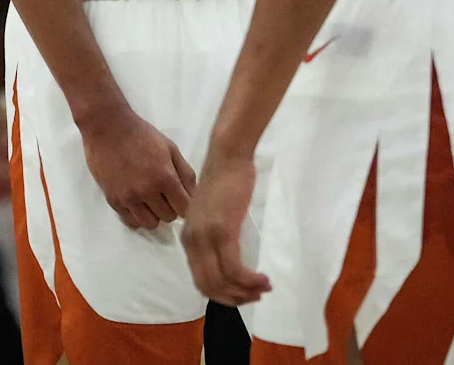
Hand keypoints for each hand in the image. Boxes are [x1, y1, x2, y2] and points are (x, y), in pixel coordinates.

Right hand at [80, 108, 195, 230]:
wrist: (109, 129)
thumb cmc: (142, 135)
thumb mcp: (170, 148)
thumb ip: (185, 172)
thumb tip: (194, 195)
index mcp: (164, 177)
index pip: (184, 208)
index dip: (186, 204)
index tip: (182, 197)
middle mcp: (147, 192)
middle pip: (169, 217)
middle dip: (171, 207)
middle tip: (166, 193)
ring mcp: (129, 198)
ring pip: (151, 224)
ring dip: (155, 214)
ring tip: (152, 198)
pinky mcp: (114, 201)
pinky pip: (132, 222)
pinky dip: (139, 215)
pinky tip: (138, 201)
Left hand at [182, 146, 269, 306]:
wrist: (228, 154)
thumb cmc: (225, 179)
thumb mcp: (212, 213)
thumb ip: (214, 235)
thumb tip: (227, 258)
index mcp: (188, 238)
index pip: (200, 280)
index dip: (222, 294)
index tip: (243, 294)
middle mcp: (192, 241)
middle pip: (209, 287)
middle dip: (234, 299)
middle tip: (256, 295)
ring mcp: (206, 237)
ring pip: (223, 282)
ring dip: (245, 292)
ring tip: (264, 288)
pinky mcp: (222, 231)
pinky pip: (235, 269)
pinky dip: (250, 280)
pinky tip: (263, 279)